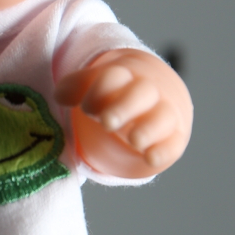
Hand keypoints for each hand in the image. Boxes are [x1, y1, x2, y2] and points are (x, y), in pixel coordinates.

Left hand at [55, 49, 191, 179]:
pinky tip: (150, 158)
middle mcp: (147, 92)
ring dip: (148, 128)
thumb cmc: (119, 91)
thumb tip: (60, 96)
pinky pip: (173, 143)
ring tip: (133, 140)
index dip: (99, 90)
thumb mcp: (97, 84)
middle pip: (141, 93)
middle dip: (124, 107)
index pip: (113, 77)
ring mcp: (164, 113)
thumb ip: (76, 87)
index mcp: (125, 76)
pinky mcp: (174, 136)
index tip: (86, 107)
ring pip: (162, 117)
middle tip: (107, 122)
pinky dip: (164, 150)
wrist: (159, 94)